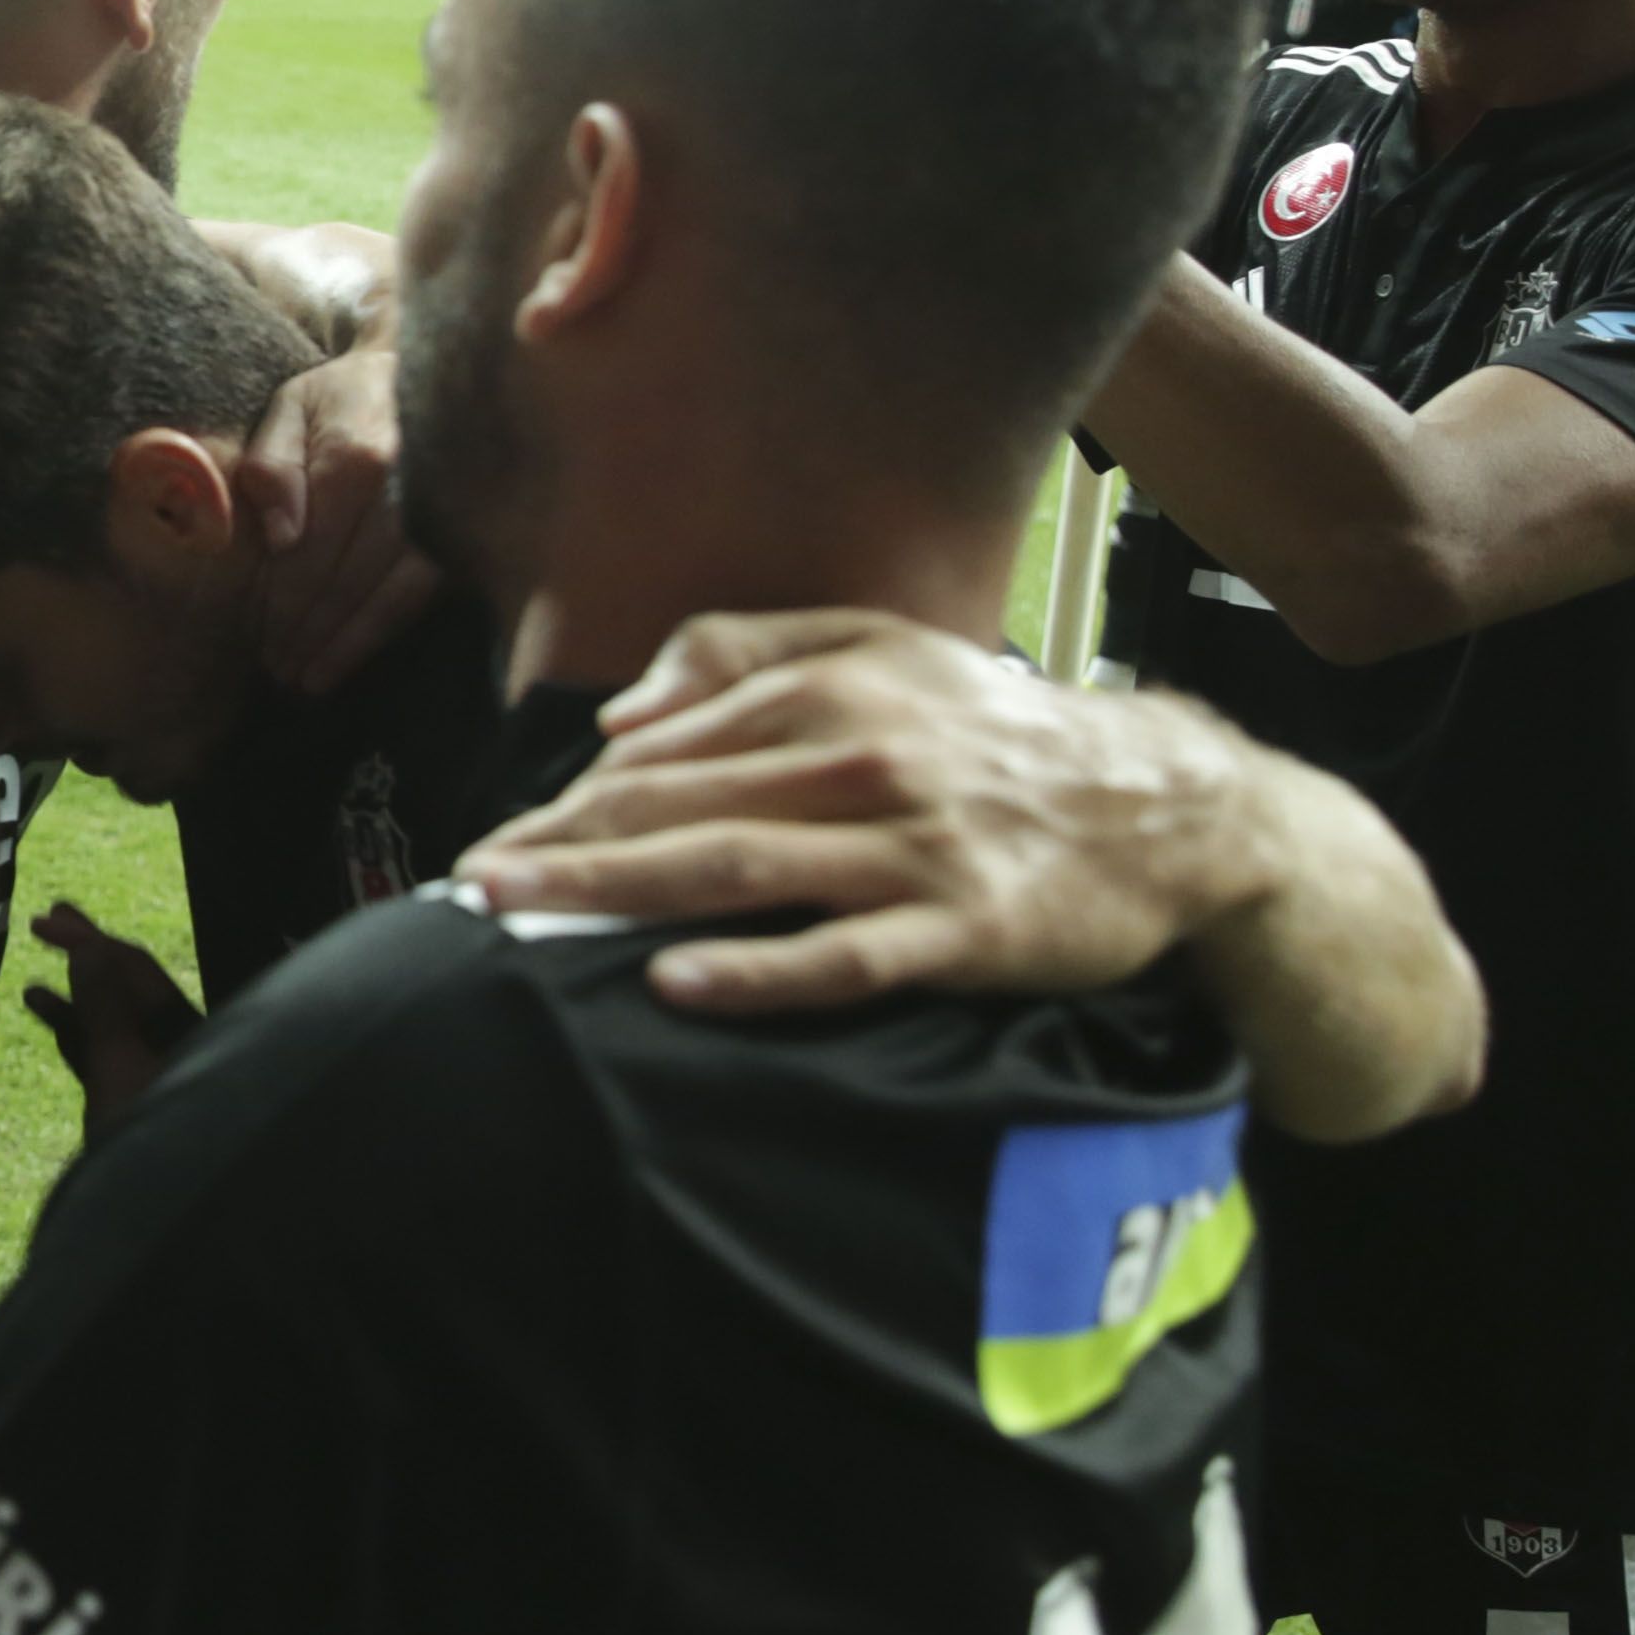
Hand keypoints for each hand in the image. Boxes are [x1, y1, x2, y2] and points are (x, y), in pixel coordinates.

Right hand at [20, 902, 200, 1134]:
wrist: (150, 1220)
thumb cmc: (150, 1143)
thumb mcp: (119, 1068)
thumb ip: (104, 1007)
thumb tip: (88, 946)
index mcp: (187, 1030)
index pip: (135, 968)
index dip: (91, 938)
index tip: (44, 918)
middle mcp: (174, 1044)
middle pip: (126, 985)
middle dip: (86, 952)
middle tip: (46, 918)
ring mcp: (152, 1072)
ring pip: (109, 1017)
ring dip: (73, 989)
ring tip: (34, 967)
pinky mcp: (130, 1098)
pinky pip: (100, 1049)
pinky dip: (72, 1026)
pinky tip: (41, 1006)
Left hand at [243, 350, 441, 692]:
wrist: (424, 373)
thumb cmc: (344, 395)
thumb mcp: (292, 406)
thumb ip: (273, 463)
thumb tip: (282, 536)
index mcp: (358, 454)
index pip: (309, 548)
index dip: (277, 597)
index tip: (251, 630)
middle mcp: (404, 490)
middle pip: (343, 580)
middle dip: (299, 630)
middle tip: (269, 665)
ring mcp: (438, 516)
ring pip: (381, 599)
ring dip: (335, 645)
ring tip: (298, 678)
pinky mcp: (458, 538)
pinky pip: (413, 599)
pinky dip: (372, 637)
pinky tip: (338, 665)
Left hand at [458, 609, 1268, 1015]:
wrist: (1166, 809)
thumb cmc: (995, 734)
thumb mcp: (883, 651)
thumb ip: (746, 658)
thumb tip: (622, 713)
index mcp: (833, 689)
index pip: (665, 752)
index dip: (568, 800)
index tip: (492, 842)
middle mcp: (864, 757)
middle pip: (680, 805)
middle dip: (561, 846)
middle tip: (468, 888)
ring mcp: (913, 847)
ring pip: (740, 869)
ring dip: (618, 890)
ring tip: (523, 912)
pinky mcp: (963, 927)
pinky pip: (845, 954)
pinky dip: (760, 969)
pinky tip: (678, 982)